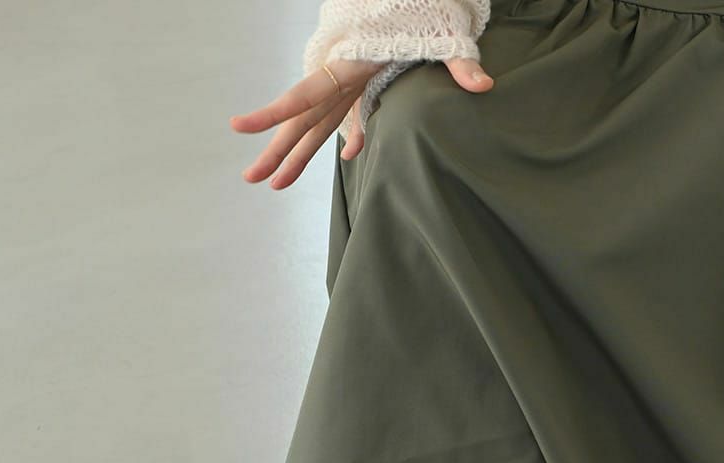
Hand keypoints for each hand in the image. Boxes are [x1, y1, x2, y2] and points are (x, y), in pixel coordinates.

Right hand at [229, 57, 492, 189]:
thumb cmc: (431, 9)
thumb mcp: (446, 34)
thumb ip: (460, 61)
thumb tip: (483, 85)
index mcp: (351, 63)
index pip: (305, 93)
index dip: (274, 113)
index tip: (240, 125)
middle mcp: (344, 73)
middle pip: (303, 119)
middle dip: (278, 150)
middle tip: (252, 179)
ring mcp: (353, 80)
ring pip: (319, 122)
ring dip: (299, 153)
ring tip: (277, 184)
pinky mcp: (367, 81)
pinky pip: (350, 115)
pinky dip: (351, 136)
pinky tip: (349, 157)